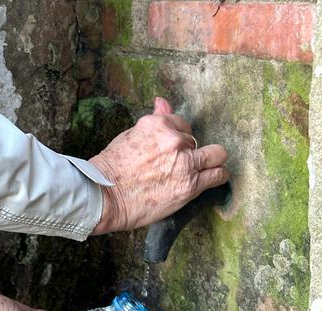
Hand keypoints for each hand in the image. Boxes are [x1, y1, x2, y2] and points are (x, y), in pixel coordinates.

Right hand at [90, 97, 229, 233]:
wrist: (104, 197)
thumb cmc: (110, 169)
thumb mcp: (129, 136)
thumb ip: (153, 121)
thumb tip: (162, 102)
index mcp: (158, 124)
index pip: (182, 125)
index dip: (177, 138)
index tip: (170, 150)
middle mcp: (174, 140)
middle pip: (195, 141)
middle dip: (187, 152)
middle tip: (175, 166)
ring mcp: (184, 162)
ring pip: (216, 154)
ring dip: (211, 161)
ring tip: (203, 169)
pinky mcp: (190, 185)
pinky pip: (218, 175)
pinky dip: (218, 176)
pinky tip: (212, 178)